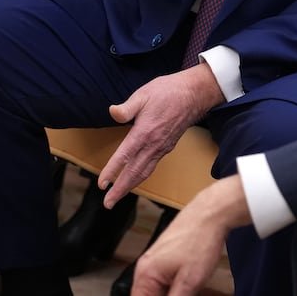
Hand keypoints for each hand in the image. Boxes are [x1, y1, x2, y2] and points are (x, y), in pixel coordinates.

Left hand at [99, 63, 225, 206]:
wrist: (194, 94)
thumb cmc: (167, 91)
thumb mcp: (143, 94)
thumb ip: (127, 107)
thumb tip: (112, 112)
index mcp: (144, 132)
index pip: (124, 156)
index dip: (112, 171)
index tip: (101, 184)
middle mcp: (153, 144)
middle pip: (134, 172)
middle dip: (120, 190)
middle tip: (108, 204)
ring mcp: (162, 148)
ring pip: (144, 172)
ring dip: (130, 186)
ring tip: (118, 197)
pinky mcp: (167, 146)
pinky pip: (152, 166)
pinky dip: (141, 176)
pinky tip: (136, 178)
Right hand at [132, 176, 248, 295]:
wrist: (210, 214)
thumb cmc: (200, 240)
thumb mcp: (189, 282)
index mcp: (145, 274)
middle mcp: (145, 267)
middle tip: (186, 292)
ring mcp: (154, 261)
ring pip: (157, 290)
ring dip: (171, 294)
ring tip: (188, 288)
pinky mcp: (164, 258)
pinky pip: (163, 281)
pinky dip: (174, 288)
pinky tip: (188, 287)